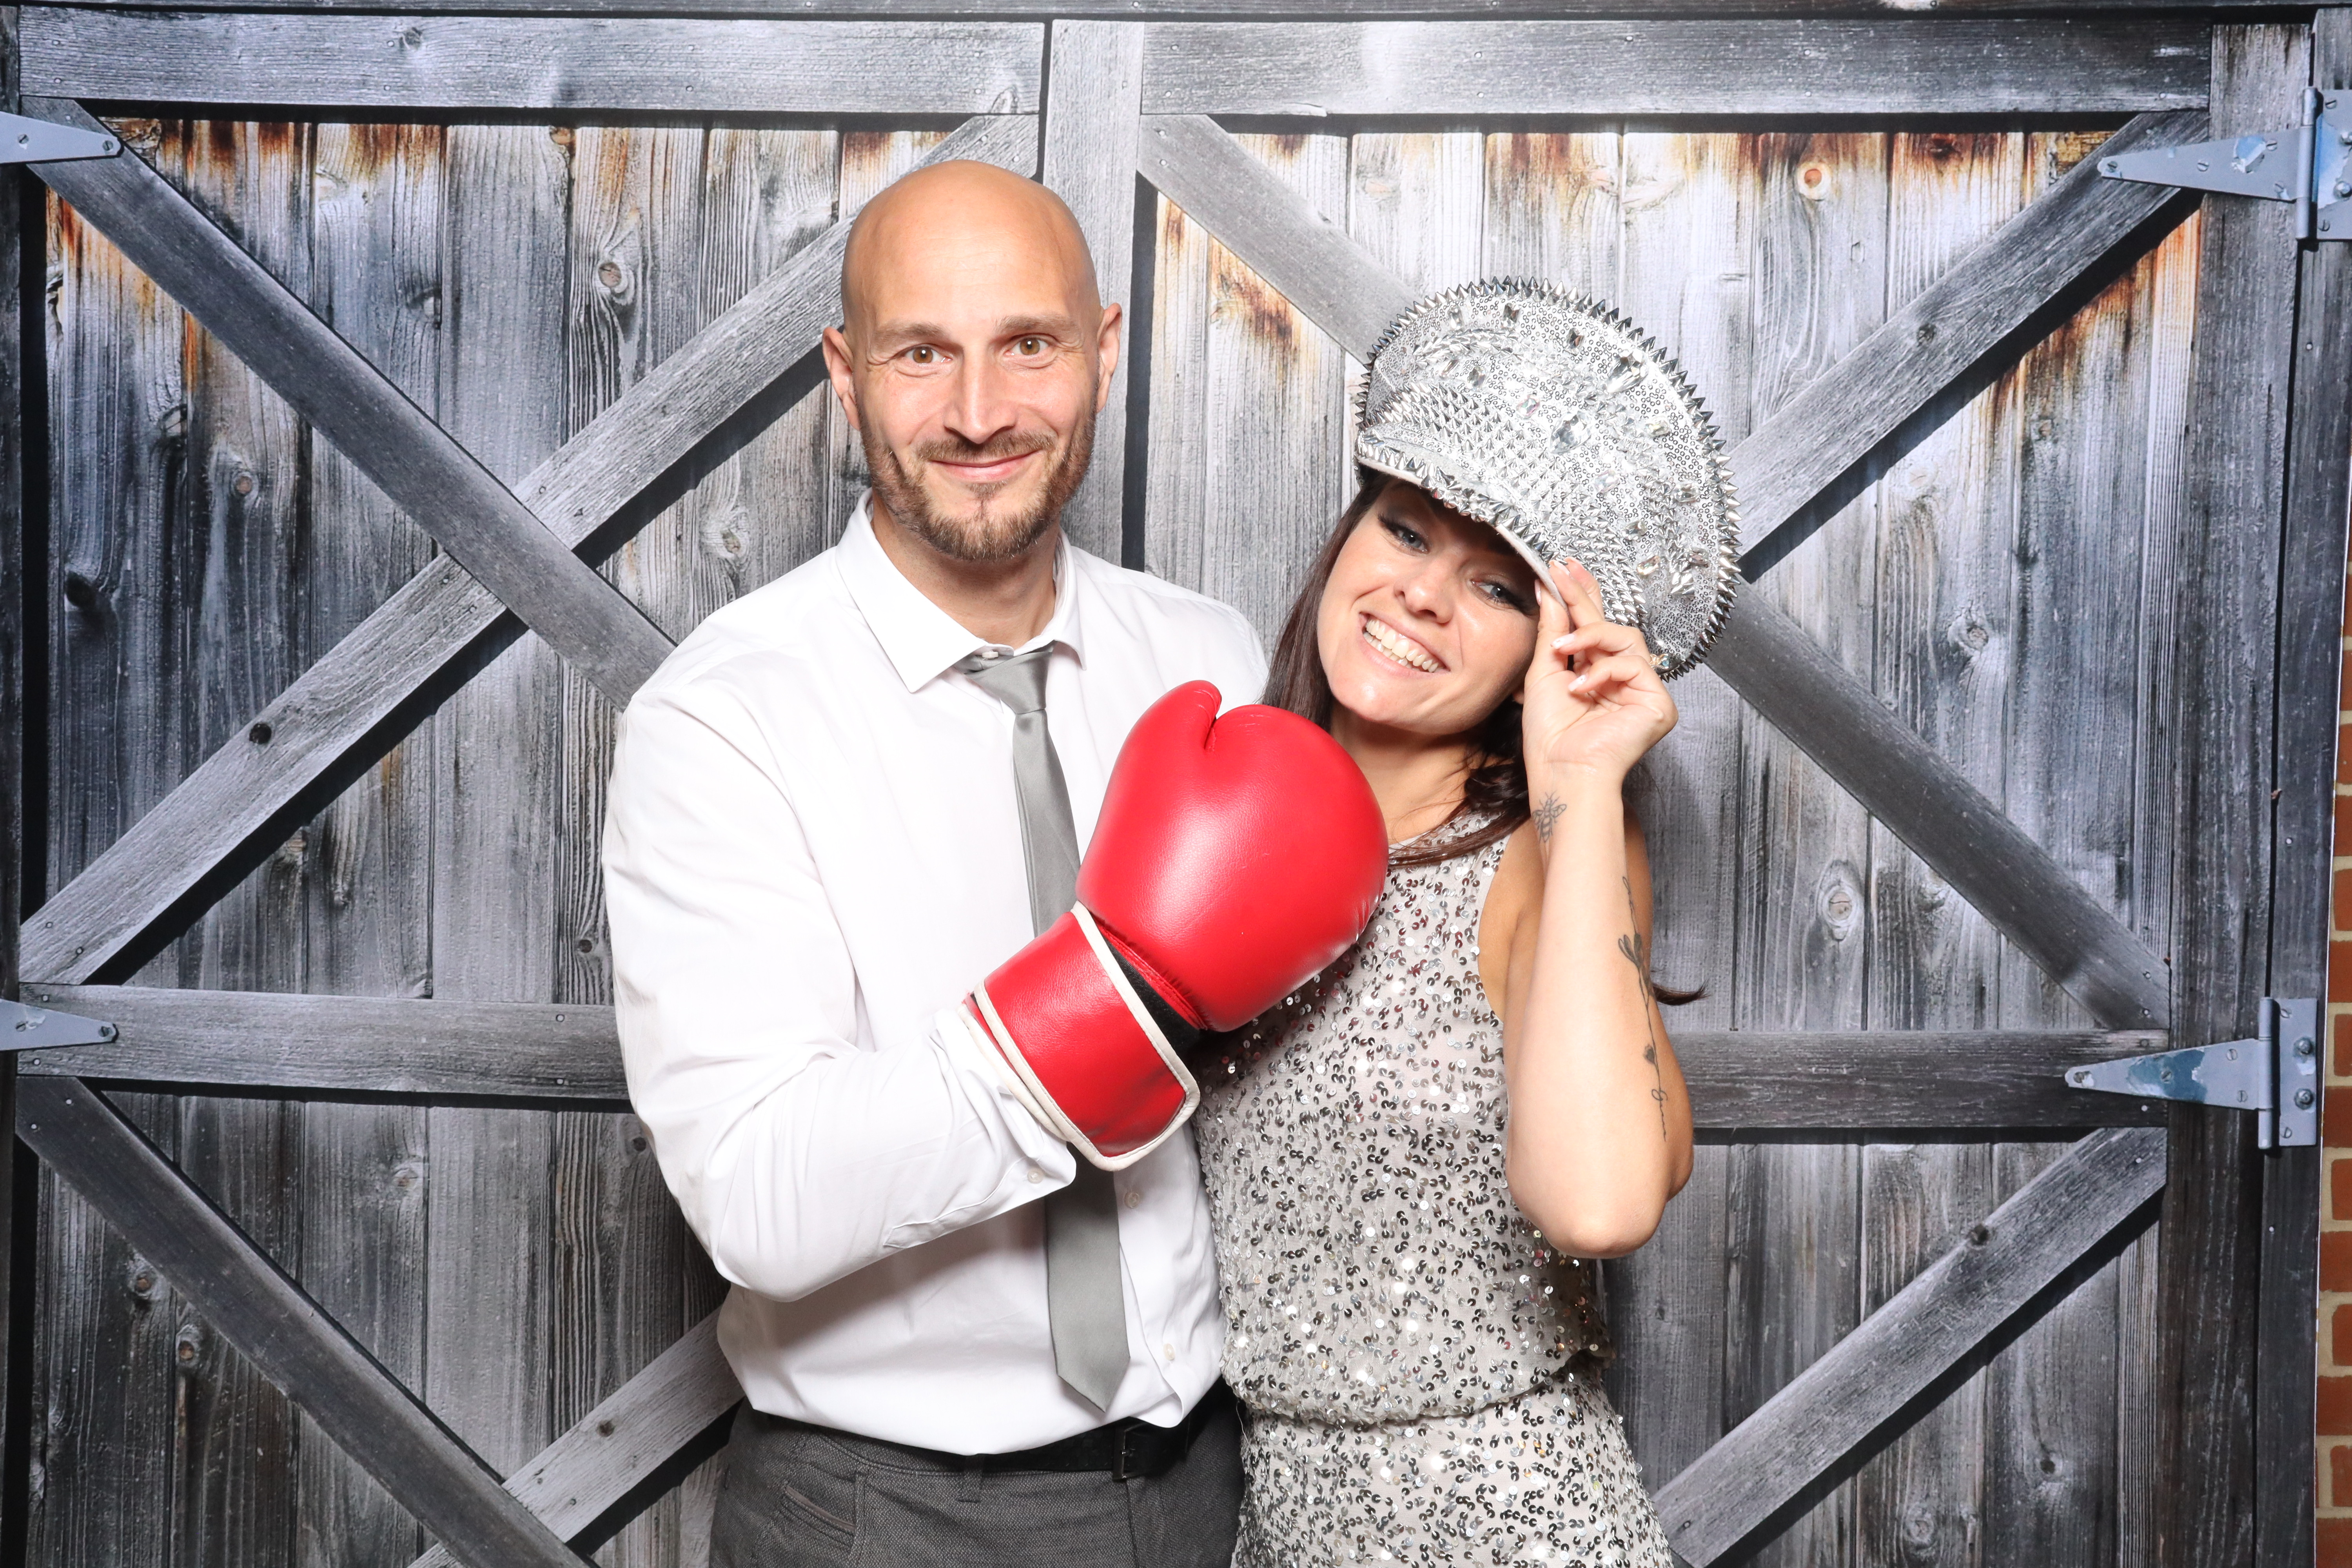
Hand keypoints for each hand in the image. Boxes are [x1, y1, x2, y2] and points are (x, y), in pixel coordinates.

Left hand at [1521, 560, 1676, 785]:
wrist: (1562, 772)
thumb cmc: (1550, 735)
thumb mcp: (1544, 673)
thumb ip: (1552, 631)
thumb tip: (1549, 589)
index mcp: (1596, 671)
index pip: (1594, 625)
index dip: (1582, 594)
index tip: (1564, 567)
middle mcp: (1622, 678)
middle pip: (1612, 626)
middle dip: (1584, 598)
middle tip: (1562, 573)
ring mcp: (1642, 690)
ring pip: (1627, 638)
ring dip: (1590, 636)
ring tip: (1562, 651)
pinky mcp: (1658, 704)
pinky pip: (1636, 666)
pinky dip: (1604, 672)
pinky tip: (1580, 687)